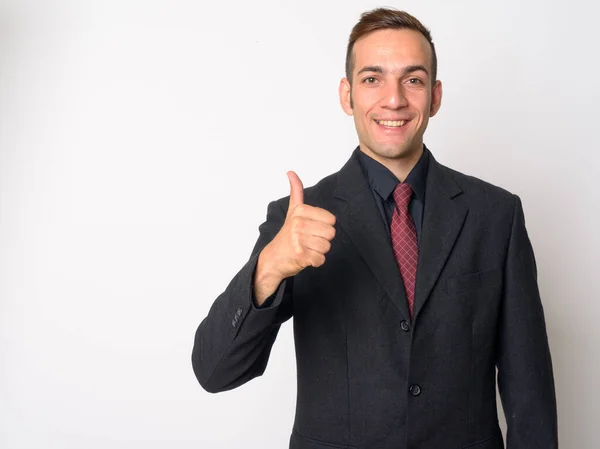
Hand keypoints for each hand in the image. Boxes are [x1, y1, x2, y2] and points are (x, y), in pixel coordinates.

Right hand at [254, 171, 336, 303]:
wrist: (273, 258)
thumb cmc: (287, 234)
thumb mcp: (292, 210)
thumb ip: (296, 191)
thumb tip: (291, 172)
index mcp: (300, 211)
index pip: (331, 220)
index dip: (324, 226)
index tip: (310, 228)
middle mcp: (298, 224)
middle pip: (331, 233)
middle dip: (323, 239)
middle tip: (309, 240)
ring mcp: (299, 240)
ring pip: (327, 247)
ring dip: (319, 251)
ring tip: (307, 248)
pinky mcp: (301, 256)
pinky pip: (321, 259)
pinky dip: (316, 261)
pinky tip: (306, 257)